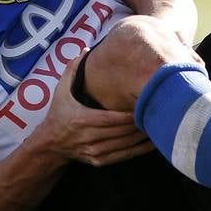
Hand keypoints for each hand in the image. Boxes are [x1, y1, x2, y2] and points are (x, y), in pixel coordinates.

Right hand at [36, 53, 154, 166]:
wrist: (51, 143)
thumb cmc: (59, 113)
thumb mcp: (61, 90)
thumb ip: (72, 70)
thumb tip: (85, 49)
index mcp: (82, 119)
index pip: (112, 118)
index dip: (130, 114)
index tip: (145, 104)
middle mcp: (89, 138)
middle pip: (122, 131)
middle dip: (141, 123)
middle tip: (158, 112)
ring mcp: (94, 151)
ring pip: (126, 144)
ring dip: (143, 136)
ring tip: (159, 125)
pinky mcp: (99, 161)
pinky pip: (124, 156)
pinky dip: (140, 149)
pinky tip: (153, 142)